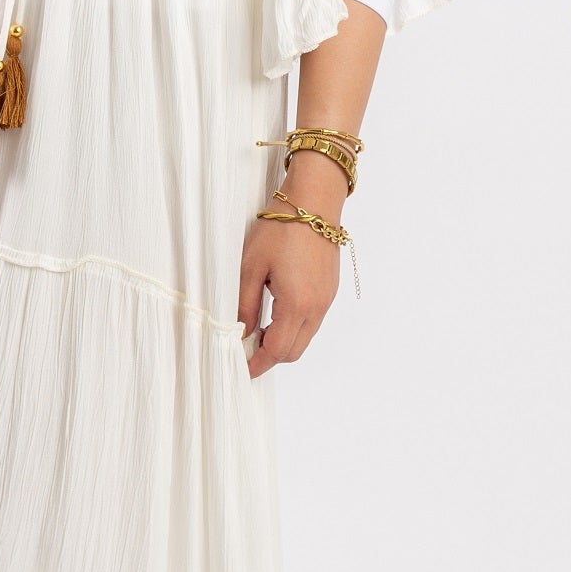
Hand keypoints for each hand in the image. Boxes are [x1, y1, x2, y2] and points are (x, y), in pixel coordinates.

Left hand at [239, 210, 342, 378]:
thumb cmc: (280, 229)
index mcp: (296, 305)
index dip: (257, 363)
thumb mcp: (251, 267)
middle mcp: (316, 308)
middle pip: (294, 351)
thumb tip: (240, 333)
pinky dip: (294, 328)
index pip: (276, 350)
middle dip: (270, 357)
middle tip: (245, 350)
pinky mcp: (329, 290)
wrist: (313, 202)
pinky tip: (274, 314)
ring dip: (283, 342)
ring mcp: (326, 300)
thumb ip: (244, 305)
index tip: (241, 368)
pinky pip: (312, 321)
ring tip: (256, 331)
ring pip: (305, 338)